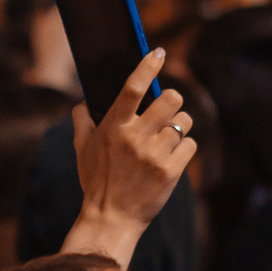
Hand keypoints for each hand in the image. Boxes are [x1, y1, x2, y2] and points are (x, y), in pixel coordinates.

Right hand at [63, 49, 195, 266]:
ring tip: (169, 137)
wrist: (110, 218)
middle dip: (173, 100)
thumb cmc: (96, 182)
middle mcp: (135, 138)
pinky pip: (191, 145)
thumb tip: (81, 105)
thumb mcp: (83, 150)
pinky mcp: (171, 171)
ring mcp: (155, 155)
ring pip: (184, 122)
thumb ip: (82, 123)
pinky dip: (185, 148)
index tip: (158, 52)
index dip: (147, 65)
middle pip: (171, 99)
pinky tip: (173, 156)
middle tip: (168, 108)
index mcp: (114, 127)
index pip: (133, 87)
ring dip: (180, 126)